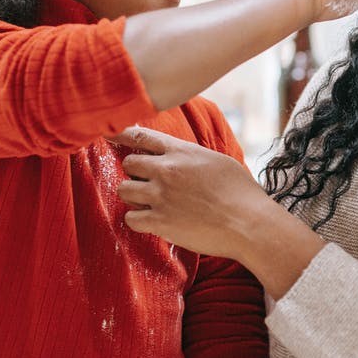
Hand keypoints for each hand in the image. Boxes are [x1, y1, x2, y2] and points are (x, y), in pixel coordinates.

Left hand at [111, 127, 268, 261]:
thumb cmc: (242, 194)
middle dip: (135, 173)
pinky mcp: (159, 221)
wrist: (248, 223)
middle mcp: (167, 170)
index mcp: (182, 151)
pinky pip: (130, 218)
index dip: (120, 134)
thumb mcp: (219, 162)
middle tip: (149, 184)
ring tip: (151, 204)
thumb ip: (194, 157)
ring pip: (124, 190)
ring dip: (134, 197)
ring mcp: (160, 196)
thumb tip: (183, 158)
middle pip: (128, 164)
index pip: (140, 135)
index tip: (108, 134)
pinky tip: (152, 222)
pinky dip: (138, 220)